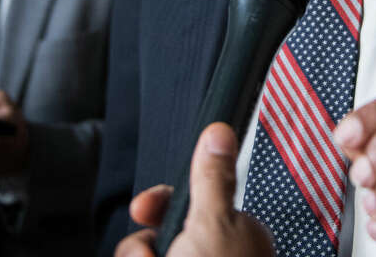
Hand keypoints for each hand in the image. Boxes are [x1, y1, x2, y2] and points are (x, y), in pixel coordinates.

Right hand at [115, 122, 272, 256]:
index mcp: (236, 232)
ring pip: (148, 250)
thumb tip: (220, 131)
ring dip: (139, 256)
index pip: (191, 201)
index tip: (142, 207)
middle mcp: (218, 253)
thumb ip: (213, 179)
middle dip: (145, 241)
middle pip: (165, 229)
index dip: (162, 203)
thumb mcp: (214, 223)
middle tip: (146, 255)